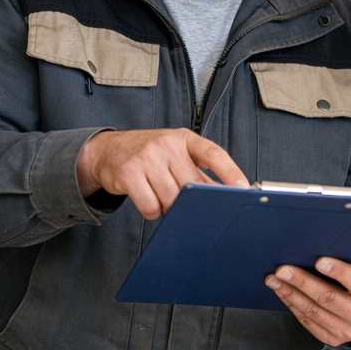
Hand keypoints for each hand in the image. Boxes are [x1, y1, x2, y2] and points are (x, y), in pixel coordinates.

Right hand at [76, 128, 247, 219]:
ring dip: (169, 207)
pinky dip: (152, 211)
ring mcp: (146, 158)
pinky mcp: (128, 173)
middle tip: (186, 202)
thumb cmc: (150, 154)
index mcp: (184, 138)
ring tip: (161, 195)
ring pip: (171, 199)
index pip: (213, 154)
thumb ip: (199, 173)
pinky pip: (151, 206)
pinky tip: (148, 199)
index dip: (230, 172)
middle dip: (192, 201)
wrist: (107, 150)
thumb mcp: (177, 155)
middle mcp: (166, 144)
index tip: (242, 187)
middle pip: (192, 185)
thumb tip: (225, 195)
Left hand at [266, 257, 350, 345]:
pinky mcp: (334, 339)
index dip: (338, 271)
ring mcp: (347, 331)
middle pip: (328, 298)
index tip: (319, 261)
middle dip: (302, 282)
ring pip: (313, 311)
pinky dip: (293, 306)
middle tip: (283, 270)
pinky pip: (308, 322)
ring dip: (290, 294)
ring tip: (275, 280)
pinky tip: (283, 293)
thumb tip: (325, 243)